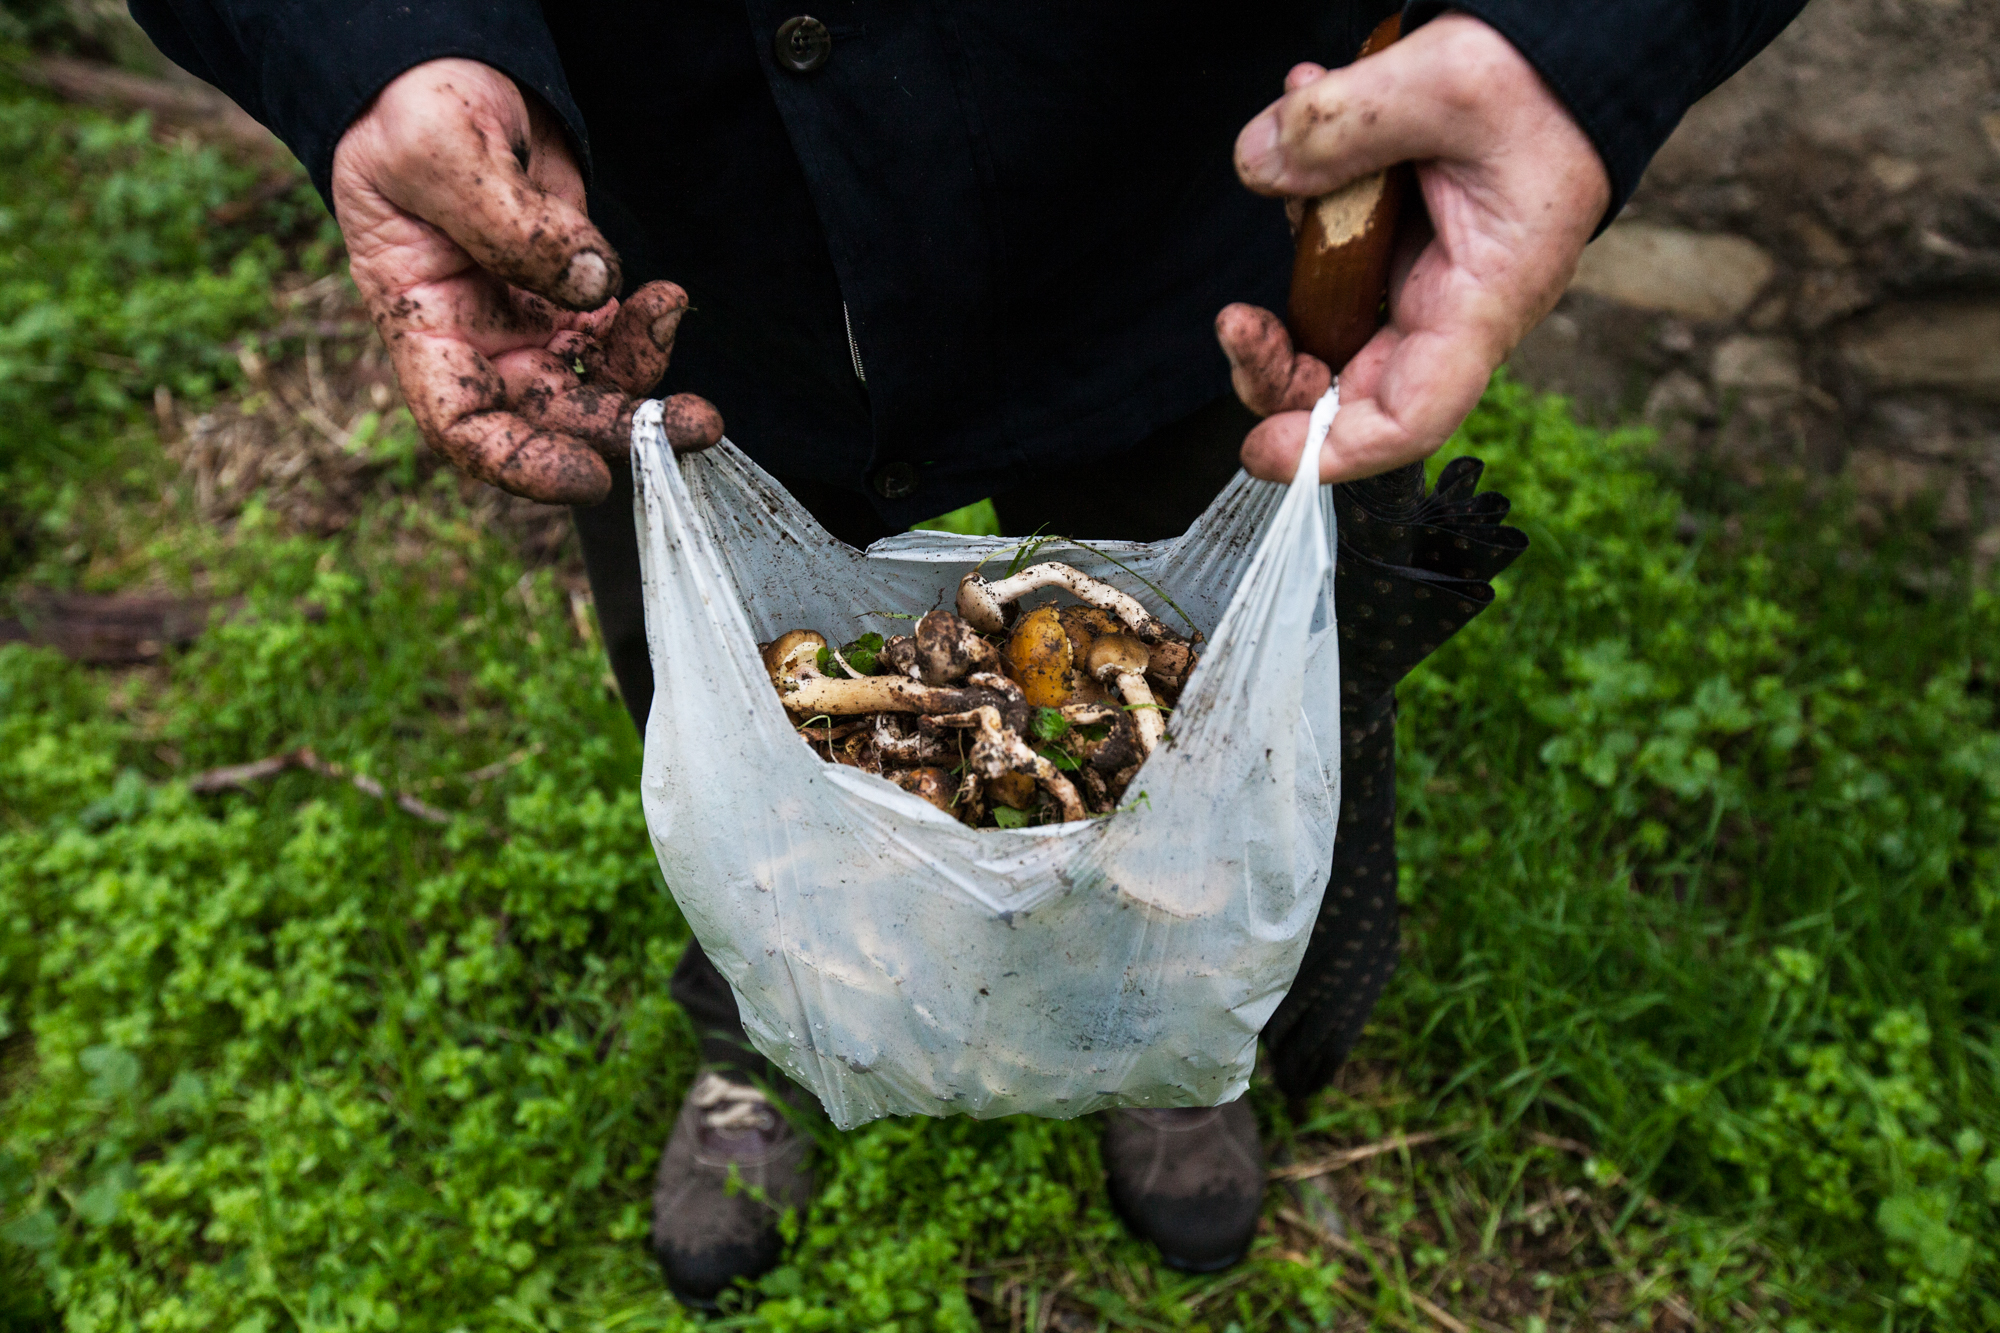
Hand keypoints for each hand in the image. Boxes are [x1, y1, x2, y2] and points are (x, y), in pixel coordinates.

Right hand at [330, 59, 721, 504]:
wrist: (448, 69)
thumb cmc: (414, 107)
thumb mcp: (440, 150)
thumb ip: (510, 223)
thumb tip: (594, 284)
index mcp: (421, 323)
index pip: (464, 426)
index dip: (523, 465)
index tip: (590, 474)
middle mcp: (477, 340)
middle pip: (551, 418)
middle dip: (623, 428)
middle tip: (694, 423)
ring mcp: (529, 323)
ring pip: (596, 386)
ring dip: (648, 379)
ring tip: (673, 315)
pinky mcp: (573, 295)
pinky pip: (620, 337)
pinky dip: (650, 326)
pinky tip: (668, 296)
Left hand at [1218, 14, 1609, 483]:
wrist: (1567, 54)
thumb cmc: (1542, 82)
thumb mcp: (1445, 83)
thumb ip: (1344, 122)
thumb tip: (1258, 164)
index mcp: (1481, 301)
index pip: (1409, 417)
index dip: (1331, 454)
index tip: (1260, 449)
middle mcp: (1448, 309)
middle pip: (1346, 388)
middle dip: (1276, 367)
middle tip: (1235, 320)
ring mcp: (1418, 282)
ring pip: (1325, 326)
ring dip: (1281, 269)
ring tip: (1281, 158)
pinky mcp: (1395, 247)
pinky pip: (1329, 258)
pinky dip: (1304, 203)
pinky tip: (1302, 127)